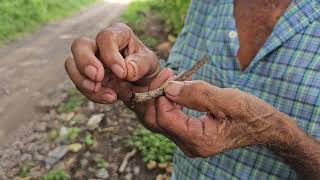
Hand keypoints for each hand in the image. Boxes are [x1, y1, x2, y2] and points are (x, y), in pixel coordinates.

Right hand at [65, 23, 159, 103]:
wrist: (144, 83)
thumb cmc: (145, 66)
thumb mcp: (149, 64)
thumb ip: (140, 65)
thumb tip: (125, 71)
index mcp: (118, 34)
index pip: (106, 37)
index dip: (110, 55)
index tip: (121, 73)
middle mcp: (100, 44)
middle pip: (79, 45)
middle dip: (85, 63)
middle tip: (97, 79)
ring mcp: (90, 60)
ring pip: (71, 64)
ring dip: (83, 81)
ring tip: (104, 93)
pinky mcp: (86, 77)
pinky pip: (80, 84)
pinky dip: (93, 94)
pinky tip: (110, 98)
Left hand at [151, 80, 287, 156]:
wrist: (265, 127)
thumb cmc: (251, 114)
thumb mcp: (228, 100)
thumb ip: (197, 94)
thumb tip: (169, 88)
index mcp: (199, 141)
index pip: (165, 119)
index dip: (162, 95)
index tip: (169, 75)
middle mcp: (191, 146)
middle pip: (159, 121)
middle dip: (160, 95)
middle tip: (169, 74)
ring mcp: (190, 143)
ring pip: (163, 119)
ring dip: (165, 97)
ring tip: (175, 77)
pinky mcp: (191, 136)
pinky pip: (173, 118)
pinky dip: (173, 102)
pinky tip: (180, 87)